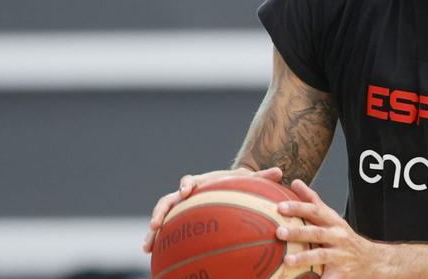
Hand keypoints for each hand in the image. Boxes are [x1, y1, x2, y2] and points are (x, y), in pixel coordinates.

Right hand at [142, 165, 283, 252]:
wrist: (224, 188)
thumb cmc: (236, 185)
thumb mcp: (247, 181)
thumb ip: (261, 177)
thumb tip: (280, 171)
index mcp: (200, 182)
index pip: (189, 181)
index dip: (186, 185)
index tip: (186, 191)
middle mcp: (185, 194)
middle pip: (167, 200)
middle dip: (161, 212)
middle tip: (156, 224)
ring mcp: (179, 208)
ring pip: (161, 217)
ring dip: (153, 230)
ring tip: (147, 246)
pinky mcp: (177, 221)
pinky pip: (165, 231)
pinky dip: (157, 241)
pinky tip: (152, 256)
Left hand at [276, 179, 383, 278]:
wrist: (371, 260)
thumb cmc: (344, 237)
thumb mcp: (332, 217)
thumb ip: (313, 201)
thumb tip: (295, 182)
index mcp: (333, 222)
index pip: (315, 210)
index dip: (298, 207)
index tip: (281, 206)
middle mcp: (338, 237)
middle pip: (317, 232)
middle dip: (298, 232)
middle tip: (279, 232)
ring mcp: (340, 256)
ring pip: (321, 255)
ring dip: (304, 257)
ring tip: (287, 260)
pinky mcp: (341, 274)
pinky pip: (327, 278)